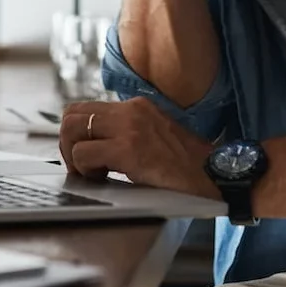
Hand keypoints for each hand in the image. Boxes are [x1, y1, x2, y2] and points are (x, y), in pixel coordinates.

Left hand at [59, 97, 216, 196]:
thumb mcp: (157, 137)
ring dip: (74, 156)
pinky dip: (85, 169)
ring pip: (72, 129)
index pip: (85, 108)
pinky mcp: (129, 149)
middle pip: (71, 114)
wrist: (219, 175)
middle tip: (81, 167)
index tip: (83, 155)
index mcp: (136, 106)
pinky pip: (85, 153)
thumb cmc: (190, 165)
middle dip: (67, 143)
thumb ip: (129, 133)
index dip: (76, 133)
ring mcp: (129, 127)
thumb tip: (96, 145)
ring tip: (93, 174)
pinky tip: (103, 180)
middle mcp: (130, 110)